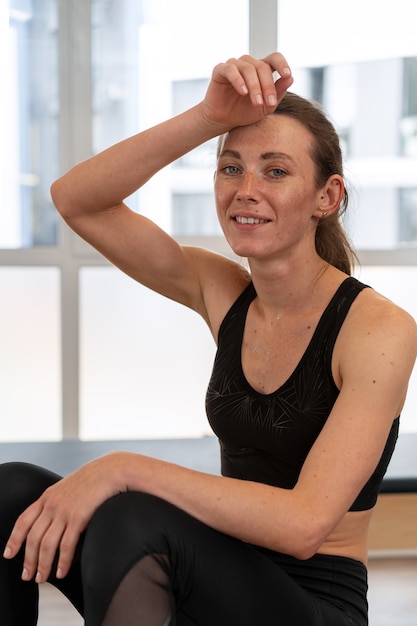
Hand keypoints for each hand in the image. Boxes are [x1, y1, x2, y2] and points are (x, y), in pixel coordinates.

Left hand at [3, 454, 125, 582]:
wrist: (110, 470)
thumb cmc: (93, 480)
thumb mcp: (67, 487)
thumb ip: (57, 501)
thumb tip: (51, 520)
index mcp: (47, 497)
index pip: (23, 520)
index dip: (14, 539)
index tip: (9, 554)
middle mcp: (52, 505)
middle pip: (33, 538)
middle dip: (28, 560)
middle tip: (27, 576)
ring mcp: (64, 511)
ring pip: (47, 545)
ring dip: (42, 565)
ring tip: (42, 578)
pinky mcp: (78, 517)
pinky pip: (66, 545)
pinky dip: (62, 562)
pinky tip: (61, 571)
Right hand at [201, 52, 292, 130]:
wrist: (224, 121)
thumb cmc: (245, 112)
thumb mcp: (266, 106)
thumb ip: (278, 92)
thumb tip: (290, 78)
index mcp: (262, 70)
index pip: (274, 58)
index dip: (282, 64)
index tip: (287, 74)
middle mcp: (249, 64)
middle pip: (262, 67)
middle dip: (268, 86)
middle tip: (269, 103)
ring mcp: (234, 65)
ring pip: (248, 68)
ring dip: (255, 86)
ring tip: (257, 102)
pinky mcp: (220, 70)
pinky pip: (230, 70)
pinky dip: (238, 80)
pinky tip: (243, 92)